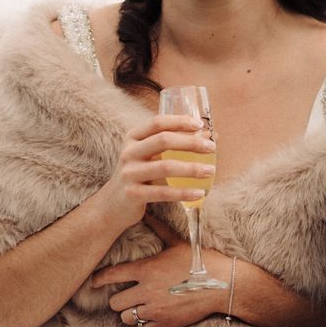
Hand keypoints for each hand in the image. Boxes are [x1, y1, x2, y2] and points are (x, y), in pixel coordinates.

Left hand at [91, 214, 229, 326]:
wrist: (223, 284)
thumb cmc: (201, 260)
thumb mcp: (179, 243)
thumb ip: (160, 229)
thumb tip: (148, 211)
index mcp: (147, 270)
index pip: (111, 276)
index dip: (99, 279)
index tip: (94, 282)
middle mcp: (146, 291)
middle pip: (114, 302)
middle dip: (119, 299)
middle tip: (128, 295)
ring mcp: (154, 310)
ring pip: (126, 318)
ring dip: (131, 313)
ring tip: (141, 306)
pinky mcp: (164, 325)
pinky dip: (143, 326)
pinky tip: (152, 317)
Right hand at [98, 115, 215, 230]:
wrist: (113, 205)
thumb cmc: (140, 174)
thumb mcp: (152, 156)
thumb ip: (175, 144)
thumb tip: (208, 136)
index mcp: (133, 138)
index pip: (157, 122)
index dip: (180, 121)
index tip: (200, 125)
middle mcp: (128, 152)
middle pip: (163, 140)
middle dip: (191, 143)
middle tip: (212, 148)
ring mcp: (129, 173)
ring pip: (165, 167)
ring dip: (192, 168)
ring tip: (210, 171)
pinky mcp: (132, 194)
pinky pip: (163, 192)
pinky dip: (183, 192)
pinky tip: (199, 193)